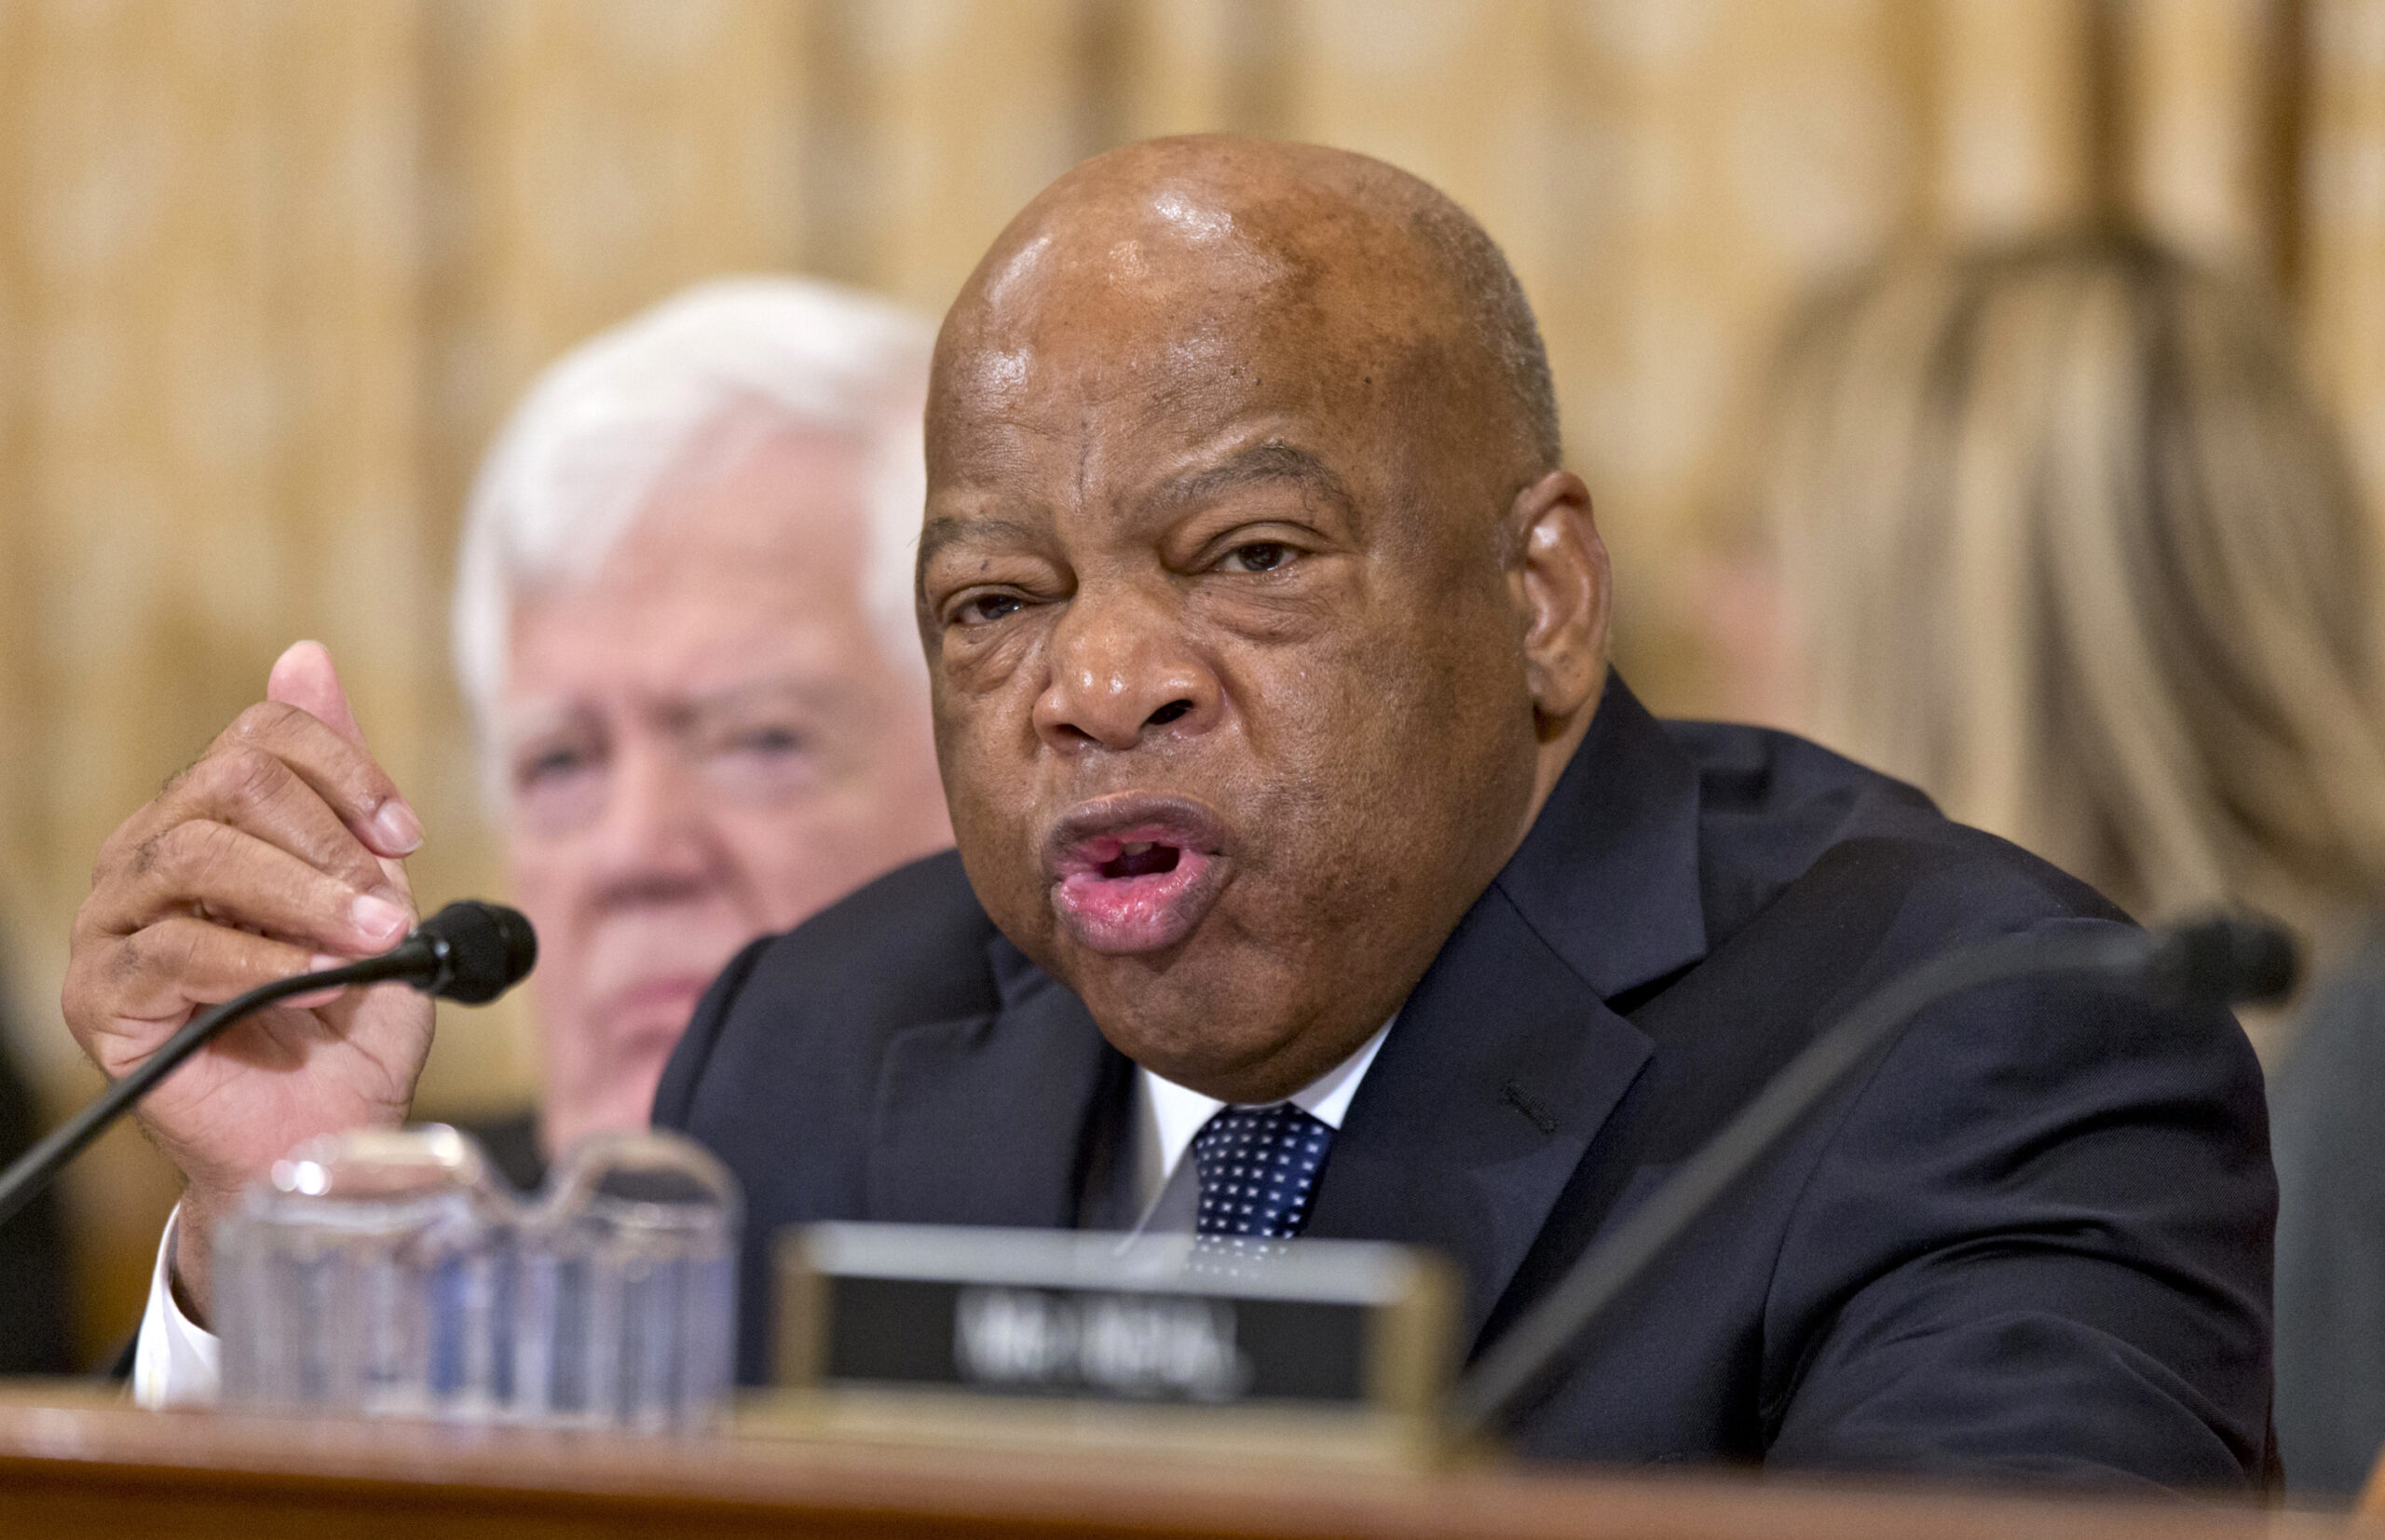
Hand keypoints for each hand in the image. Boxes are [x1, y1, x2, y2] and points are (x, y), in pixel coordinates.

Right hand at [64, 641, 434, 1320]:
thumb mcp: (374, 890)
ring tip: (368, 946)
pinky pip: (176, 952)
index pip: (259, 737)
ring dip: (305, 902)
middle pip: (227, 785)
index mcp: (210, 818)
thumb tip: (304, 656)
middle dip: (327, 842)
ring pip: (199, 858)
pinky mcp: (103, 998)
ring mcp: (115, 925)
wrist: (324, 1130)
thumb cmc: (350, 1016)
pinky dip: (262, 966)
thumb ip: (343, 786)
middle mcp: (147, 855)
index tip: (407, 837)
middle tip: (388, 909)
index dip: (346, 773)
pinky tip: (316, 992)